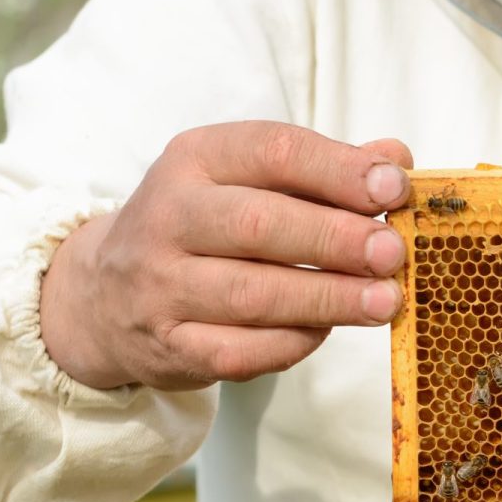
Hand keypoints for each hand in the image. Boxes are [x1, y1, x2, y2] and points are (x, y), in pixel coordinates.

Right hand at [39, 121, 412, 390]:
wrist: (106, 296)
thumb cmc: (206, 231)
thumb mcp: (250, 182)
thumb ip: (323, 171)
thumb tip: (396, 160)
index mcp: (195, 160)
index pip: (271, 150)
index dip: (338, 169)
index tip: (395, 188)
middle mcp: (168, 216)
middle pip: (258, 224)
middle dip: (335, 239)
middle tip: (392, 253)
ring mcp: (161, 285)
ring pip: (252, 293)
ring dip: (329, 298)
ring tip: (385, 300)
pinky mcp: (169, 345)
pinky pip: (240, 350)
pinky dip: (292, 343)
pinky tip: (327, 331)